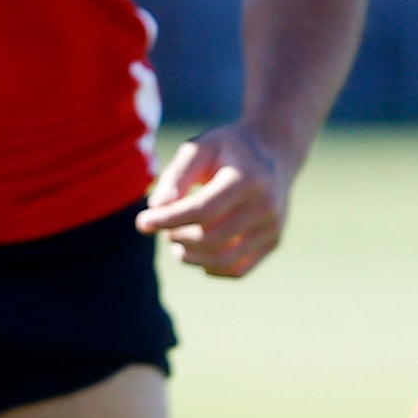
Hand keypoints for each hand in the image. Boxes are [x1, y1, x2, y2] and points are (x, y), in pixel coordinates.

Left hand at [139, 125, 292, 277]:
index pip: (203, 210)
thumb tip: (156, 207)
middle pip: (211, 238)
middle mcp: (266, 206)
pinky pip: (236, 270)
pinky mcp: (273, 242)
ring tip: (176, 240)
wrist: (274, 152)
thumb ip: (177, 175)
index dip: (168, 220)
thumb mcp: (200, 148)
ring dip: (189, 255)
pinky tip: (196, 251)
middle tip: (163, 226)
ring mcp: (272, 227)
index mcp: (248, 178)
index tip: (142, 222)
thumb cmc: (227, 150)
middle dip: (176, 236)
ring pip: (222, 260)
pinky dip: (209, 267)